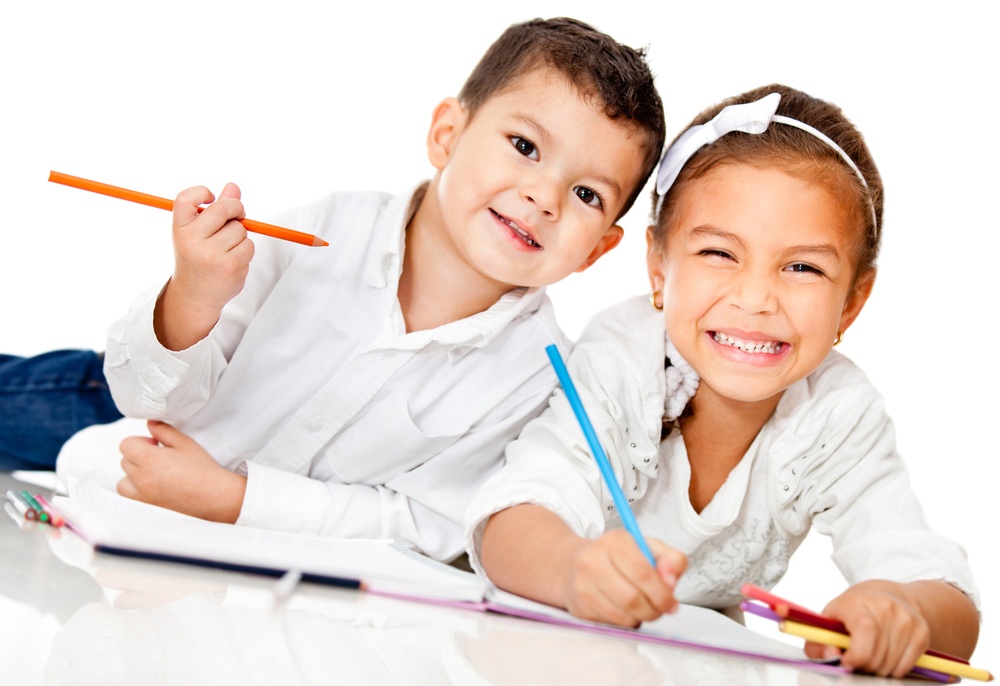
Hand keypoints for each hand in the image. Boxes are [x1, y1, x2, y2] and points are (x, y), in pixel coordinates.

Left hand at [117, 420, 246, 522]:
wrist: (214, 495)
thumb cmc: (202, 469)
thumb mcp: (185, 443)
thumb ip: (164, 430)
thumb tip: (149, 424)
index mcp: (150, 460)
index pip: (126, 444)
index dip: (140, 441)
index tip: (155, 445)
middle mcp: (141, 479)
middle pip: (125, 461)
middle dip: (138, 456)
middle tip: (160, 458)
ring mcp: (142, 496)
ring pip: (123, 482)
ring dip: (133, 475)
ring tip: (153, 474)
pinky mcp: (147, 508)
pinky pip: (130, 497)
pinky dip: (136, 491)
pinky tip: (153, 487)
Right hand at [155, 183, 254, 349]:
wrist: (195, 295)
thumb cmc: (197, 258)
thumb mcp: (198, 232)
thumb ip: (216, 209)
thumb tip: (233, 187)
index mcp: (180, 228)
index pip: (186, 198)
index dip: (202, 192)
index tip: (211, 197)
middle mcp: (192, 240)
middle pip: (223, 209)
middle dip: (236, 208)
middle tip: (238, 213)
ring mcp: (212, 254)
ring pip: (240, 229)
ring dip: (240, 235)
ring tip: (226, 248)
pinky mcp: (230, 266)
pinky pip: (249, 246)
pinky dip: (245, 250)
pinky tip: (232, 260)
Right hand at [563, 529, 686, 626]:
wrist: (575, 564)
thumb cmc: (618, 557)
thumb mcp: (648, 548)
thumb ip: (671, 559)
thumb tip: (671, 581)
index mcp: (615, 541)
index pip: (643, 574)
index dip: (662, 593)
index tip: (672, 602)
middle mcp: (593, 560)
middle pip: (632, 599)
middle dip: (654, 610)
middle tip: (660, 609)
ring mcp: (583, 584)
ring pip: (623, 615)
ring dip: (640, 617)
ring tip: (642, 607)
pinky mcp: (579, 606)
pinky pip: (612, 623)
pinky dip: (625, 622)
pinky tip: (625, 610)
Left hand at [807, 580, 929, 677]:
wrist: (887, 596)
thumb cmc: (851, 612)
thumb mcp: (829, 621)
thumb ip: (819, 644)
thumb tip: (832, 657)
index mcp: (858, 603)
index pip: (865, 631)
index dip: (856, 655)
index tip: (847, 663)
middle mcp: (886, 608)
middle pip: (876, 656)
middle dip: (863, 666)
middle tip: (857, 659)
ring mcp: (906, 620)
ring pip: (890, 666)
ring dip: (878, 670)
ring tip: (871, 655)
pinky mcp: (921, 632)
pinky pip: (906, 667)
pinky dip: (894, 670)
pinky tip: (886, 656)